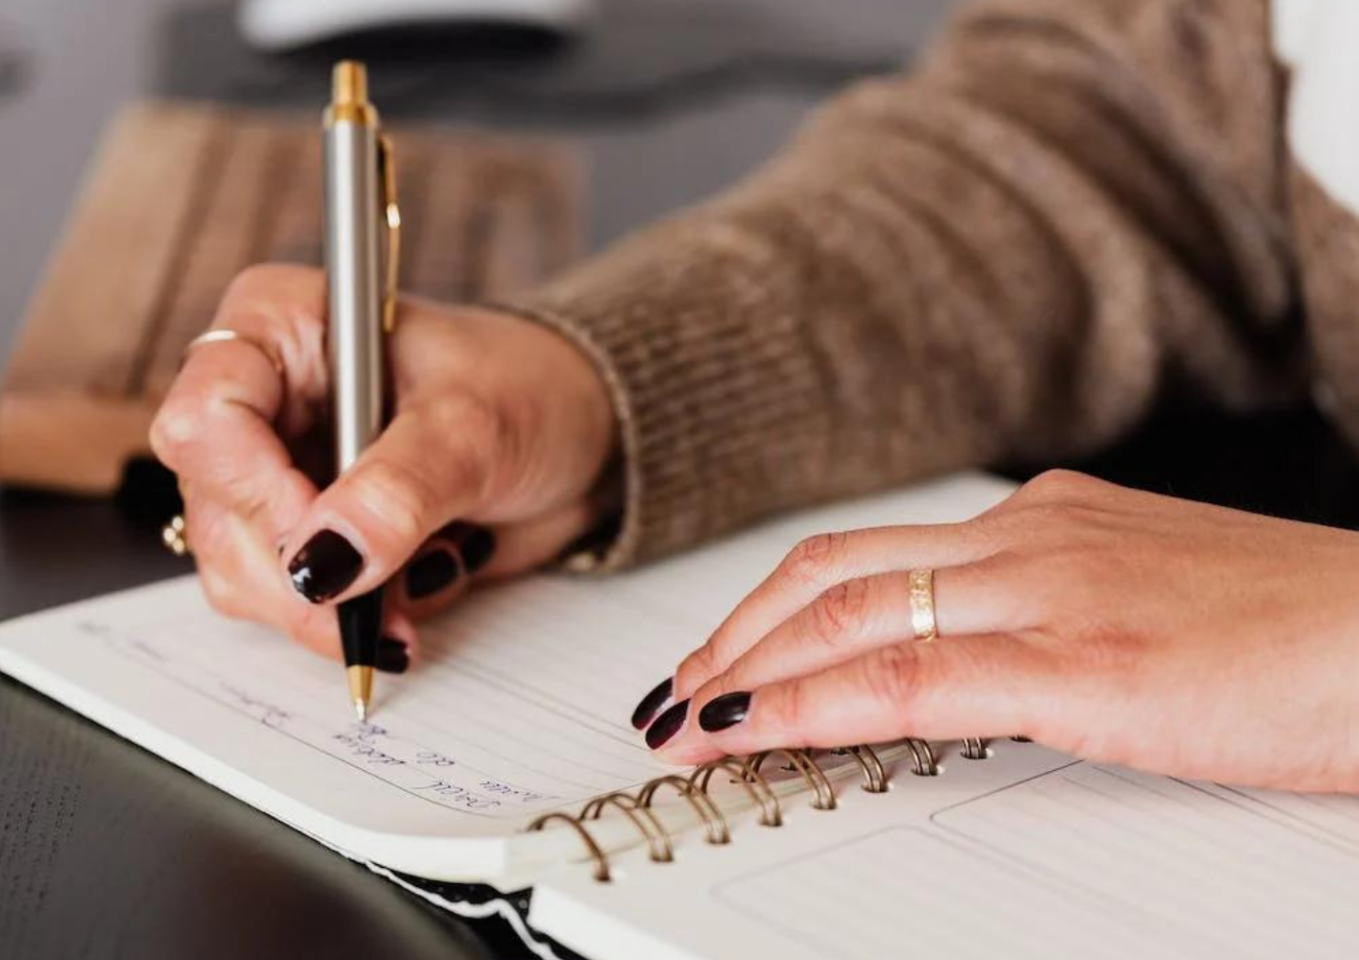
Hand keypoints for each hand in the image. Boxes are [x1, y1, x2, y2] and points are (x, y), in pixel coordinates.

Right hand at [151, 264, 616, 663]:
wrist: (583, 435)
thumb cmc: (531, 389)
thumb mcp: (474, 428)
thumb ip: (398, 491)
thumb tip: (325, 563)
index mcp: (282, 327)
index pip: (207, 414)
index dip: (255, 491)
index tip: (327, 544)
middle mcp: (264, 398)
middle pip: (217, 509)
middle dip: (296, 575)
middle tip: (371, 606)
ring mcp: (279, 472)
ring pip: (240, 570)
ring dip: (326, 608)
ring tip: (416, 588)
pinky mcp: (309, 534)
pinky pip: (289, 602)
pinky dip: (351, 618)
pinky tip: (415, 589)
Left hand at [637, 470, 1358, 792]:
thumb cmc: (1303, 634)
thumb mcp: (1150, 606)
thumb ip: (1055, 619)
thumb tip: (977, 663)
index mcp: (1048, 523)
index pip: (870, 557)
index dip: (774, 608)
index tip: (723, 657)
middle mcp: (1032, 538)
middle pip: (831, 572)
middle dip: (734, 634)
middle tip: (674, 690)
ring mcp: (1050, 591)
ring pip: (847, 615)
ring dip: (746, 668)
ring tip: (686, 718)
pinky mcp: (1081, 662)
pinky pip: (907, 677)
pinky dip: (809, 702)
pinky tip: (752, 730)